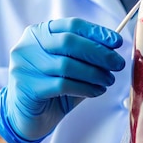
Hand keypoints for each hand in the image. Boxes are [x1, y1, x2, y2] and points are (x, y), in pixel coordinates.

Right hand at [0, 18, 124, 142]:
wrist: (25, 117)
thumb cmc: (50, 88)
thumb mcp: (68, 66)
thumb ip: (85, 55)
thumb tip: (112, 48)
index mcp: (38, 33)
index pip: (71, 25)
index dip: (96, 32)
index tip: (117, 41)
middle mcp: (28, 46)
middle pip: (69, 42)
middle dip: (98, 52)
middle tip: (117, 63)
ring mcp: (24, 66)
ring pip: (67, 65)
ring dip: (94, 73)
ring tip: (108, 80)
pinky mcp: (26, 87)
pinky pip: (62, 85)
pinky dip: (85, 88)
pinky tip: (97, 91)